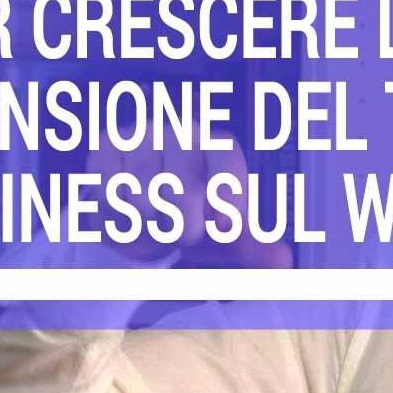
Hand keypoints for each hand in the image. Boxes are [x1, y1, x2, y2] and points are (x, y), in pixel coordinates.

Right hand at [86, 121, 289, 268]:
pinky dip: (116, 217)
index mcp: (221, 148)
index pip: (228, 169)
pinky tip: (125, 213)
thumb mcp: (224, 237)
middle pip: (183, 194)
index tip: (222, 228)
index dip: (225, 200)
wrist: (139, 210)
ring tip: (152, 223)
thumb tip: (283, 260)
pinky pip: (110, 193)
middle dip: (180, 229)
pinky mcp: (109, 145)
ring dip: (146, 227)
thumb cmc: (191, 219)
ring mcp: (146, 134)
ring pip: (143, 197)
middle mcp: (185, 131)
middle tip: (180, 233)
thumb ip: (252, 248)